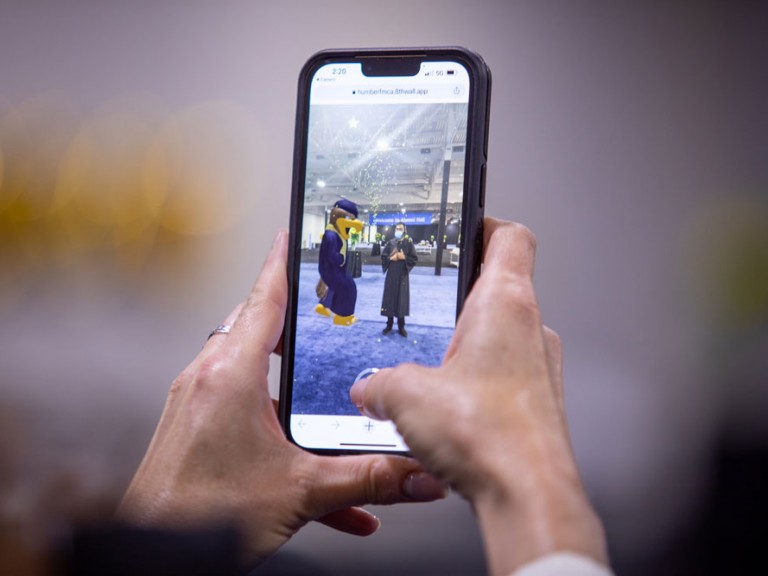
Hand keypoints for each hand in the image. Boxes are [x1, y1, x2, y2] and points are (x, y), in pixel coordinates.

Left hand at [117, 230, 445, 565]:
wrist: (154, 556)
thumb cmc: (201, 516)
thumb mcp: (302, 491)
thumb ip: (369, 478)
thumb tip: (415, 473)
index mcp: (231, 375)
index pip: (266, 299)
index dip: (284, 263)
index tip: (294, 235)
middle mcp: (209, 380)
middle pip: (259, 328)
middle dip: (295, 321)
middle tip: (322, 310)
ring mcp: (198, 403)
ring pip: (254, 372)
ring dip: (290, 384)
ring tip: (322, 397)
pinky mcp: (195, 428)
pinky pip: (244, 411)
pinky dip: (278, 428)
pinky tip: (313, 473)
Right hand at [351, 218, 606, 574]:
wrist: (528, 496)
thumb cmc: (491, 438)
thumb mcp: (405, 394)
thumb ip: (378, 382)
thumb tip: (367, 388)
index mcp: (506, 305)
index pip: (509, 236)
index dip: (483, 223)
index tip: (461, 224)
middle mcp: (532, 332)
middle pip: (501, 286)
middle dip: (461, 294)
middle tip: (430, 303)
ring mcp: (539, 370)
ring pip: (502, 337)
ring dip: (468, 344)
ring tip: (431, 364)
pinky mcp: (536, 405)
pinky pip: (503, 378)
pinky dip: (476, 383)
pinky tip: (446, 409)